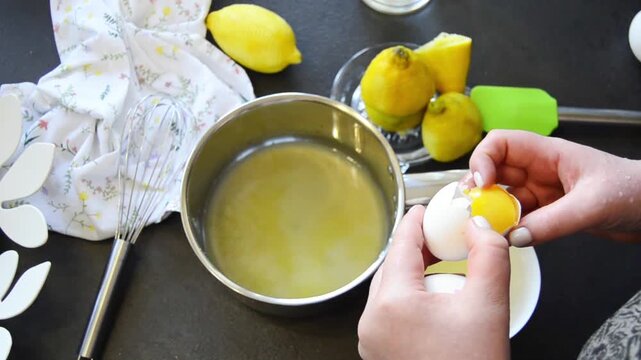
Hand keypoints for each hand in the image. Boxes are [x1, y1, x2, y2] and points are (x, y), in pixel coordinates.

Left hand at [357, 206, 509, 359]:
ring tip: (440, 261)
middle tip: (440, 233)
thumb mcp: (489, 306)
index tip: (426, 207)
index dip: (415, 221)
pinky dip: (408, 295)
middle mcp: (371, 320)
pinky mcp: (379, 352)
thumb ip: (490, 255)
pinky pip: (389, 310)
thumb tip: (481, 225)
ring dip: (412, 271)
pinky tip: (431, 294)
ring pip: (389, 288)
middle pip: (392, 266)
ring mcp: (372, 339)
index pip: (400, 245)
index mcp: (391, 303)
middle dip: (415, 246)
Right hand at [467, 130, 640, 245]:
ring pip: (503, 197)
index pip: (500, 143)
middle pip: (495, 170)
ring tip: (487, 229)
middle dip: (480, 188)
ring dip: (493, 211)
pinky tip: (507, 239)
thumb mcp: (592, 205)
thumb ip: (553, 222)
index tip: (481, 186)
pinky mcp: (548, 212)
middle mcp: (539, 170)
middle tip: (472, 210)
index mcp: (547, 153)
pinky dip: (509, 228)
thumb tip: (513, 237)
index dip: (483, 160)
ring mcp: (542, 191)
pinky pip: (519, 218)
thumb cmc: (632, 191)